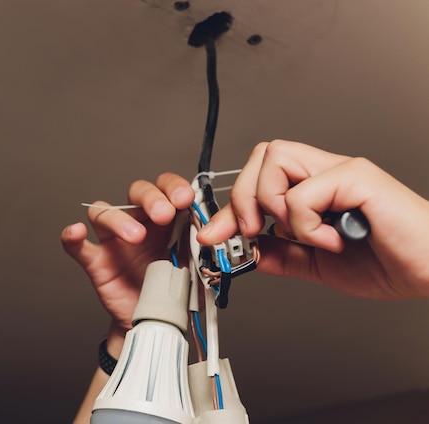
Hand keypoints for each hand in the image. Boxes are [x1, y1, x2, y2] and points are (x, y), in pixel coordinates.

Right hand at [61, 173, 194, 347]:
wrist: (156, 321)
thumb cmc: (172, 289)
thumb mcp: (195, 265)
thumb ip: (200, 246)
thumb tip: (211, 232)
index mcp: (165, 219)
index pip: (165, 188)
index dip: (173, 187)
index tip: (185, 199)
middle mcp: (138, 222)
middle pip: (136, 192)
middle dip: (151, 198)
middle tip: (164, 214)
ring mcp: (114, 242)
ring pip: (105, 213)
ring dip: (120, 219)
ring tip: (136, 237)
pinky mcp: (97, 263)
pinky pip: (79, 246)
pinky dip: (72, 237)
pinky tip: (76, 232)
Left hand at [197, 140, 428, 299]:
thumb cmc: (389, 261)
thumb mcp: (318, 263)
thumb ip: (282, 255)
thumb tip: (245, 250)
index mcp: (314, 187)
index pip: (258, 177)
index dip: (230, 205)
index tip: (214, 235)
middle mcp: (325, 171)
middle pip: (261, 154)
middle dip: (243, 197)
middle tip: (254, 231)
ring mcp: (341, 170)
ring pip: (275, 158)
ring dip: (274, 204)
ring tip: (302, 234)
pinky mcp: (357, 177)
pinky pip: (304, 192)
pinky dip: (306, 224)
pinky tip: (332, 239)